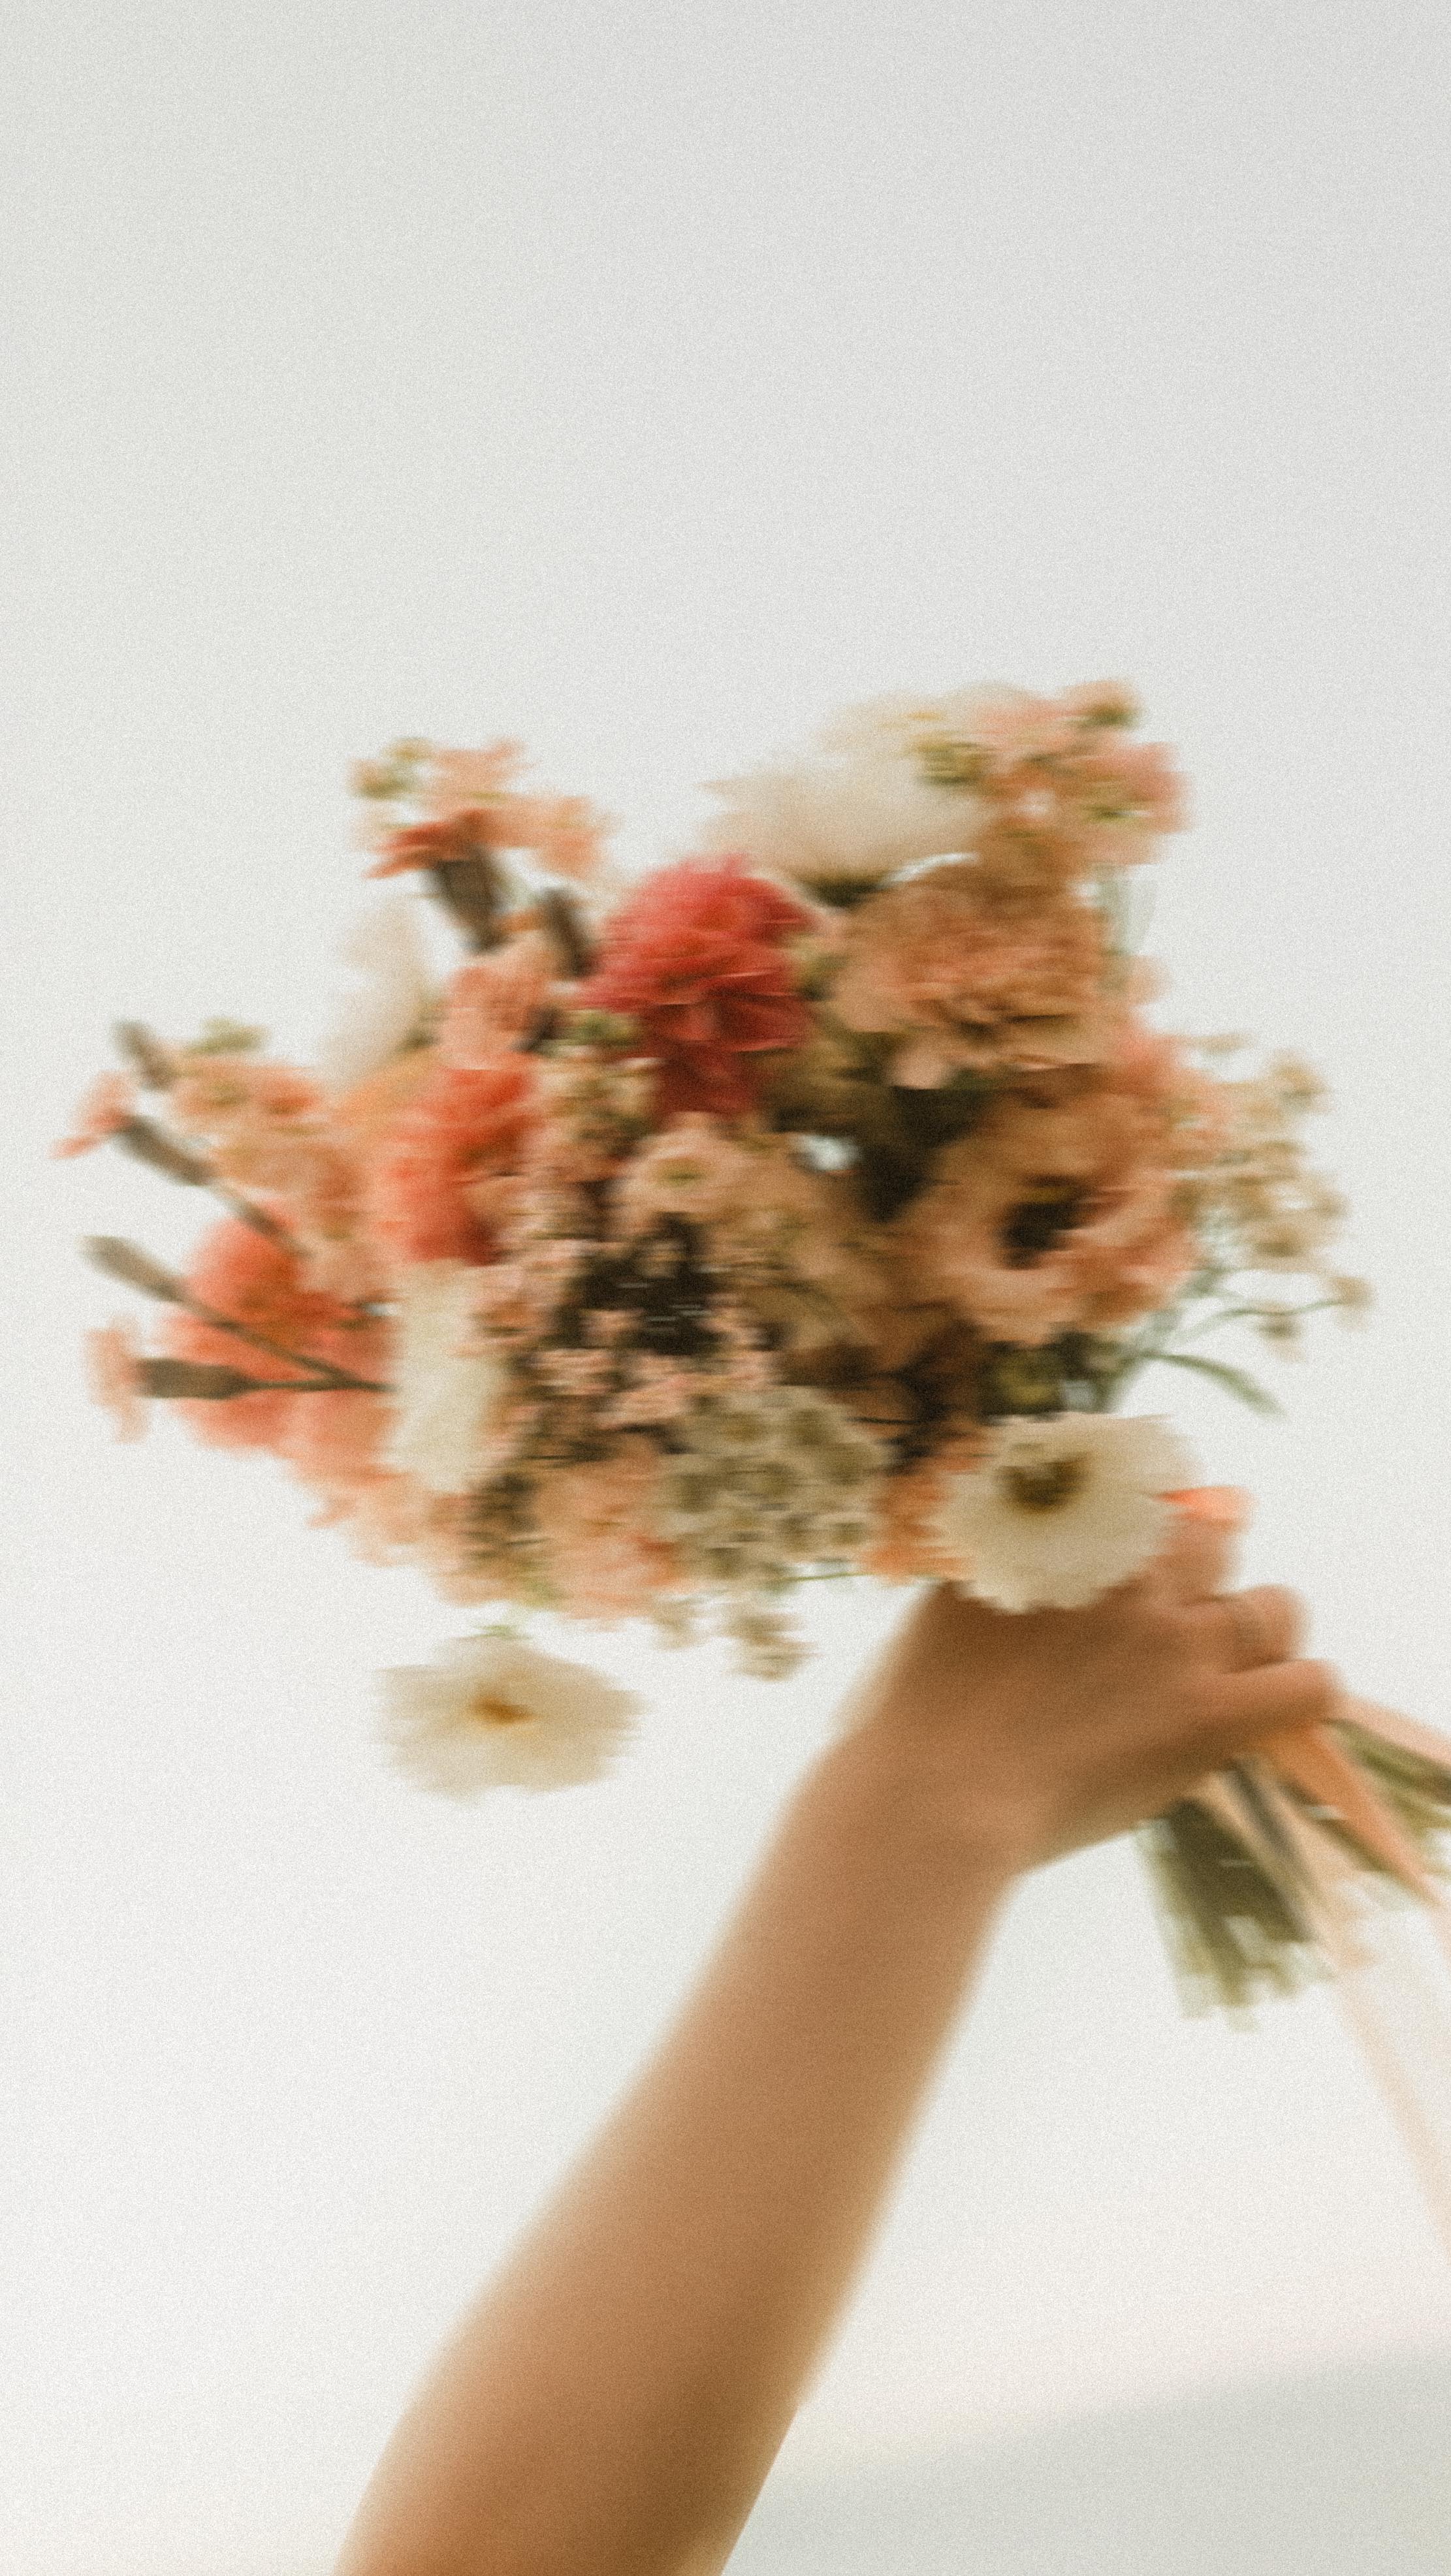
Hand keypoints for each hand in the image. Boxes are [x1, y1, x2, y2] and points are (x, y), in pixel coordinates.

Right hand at [848, 1509, 1339, 1876]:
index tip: (1156, 1534)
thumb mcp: (954, 1595)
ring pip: (1274, 1608)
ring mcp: (1177, 1646)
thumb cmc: (922, 1709)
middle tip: (1187, 1607)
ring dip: (1261, 1629)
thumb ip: (1001, 1552)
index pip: (1156, 1486)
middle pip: (1219, 1535)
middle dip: (1212, 1562)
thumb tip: (1019, 1538)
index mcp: (1074, 1539)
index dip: (1167, 1511)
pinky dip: (1304, 1691)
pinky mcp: (1208, 1719)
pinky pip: (1309, 1686)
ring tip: (1235, 1663)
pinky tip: (1272, 1707)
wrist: (937, 1796)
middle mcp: (1135, 1579)